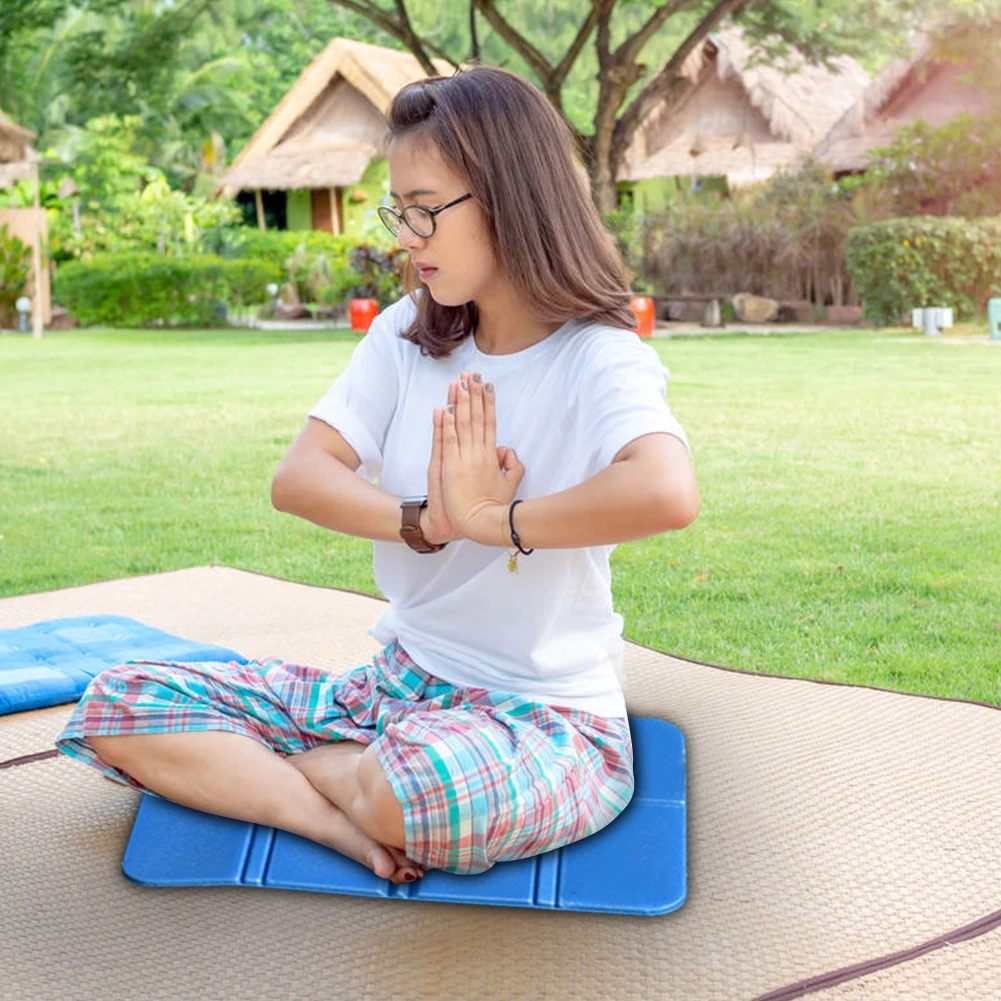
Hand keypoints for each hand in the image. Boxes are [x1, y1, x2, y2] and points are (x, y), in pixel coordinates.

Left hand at [440, 371, 525, 545]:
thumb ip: (512, 466)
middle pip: (477, 417)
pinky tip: (446, 408)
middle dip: (474, 394)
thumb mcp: (509, 485)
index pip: (490, 422)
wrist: (480, 524)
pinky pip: (449, 440)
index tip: (487, 384)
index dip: (488, 403)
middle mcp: (479, 453)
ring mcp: (465, 459)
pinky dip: (447, 424)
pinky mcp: (452, 467)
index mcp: (491, 456)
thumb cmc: (492, 508)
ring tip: (459, 382)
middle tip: (472, 373)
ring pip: (463, 424)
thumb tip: (508, 450)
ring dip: (461, 402)